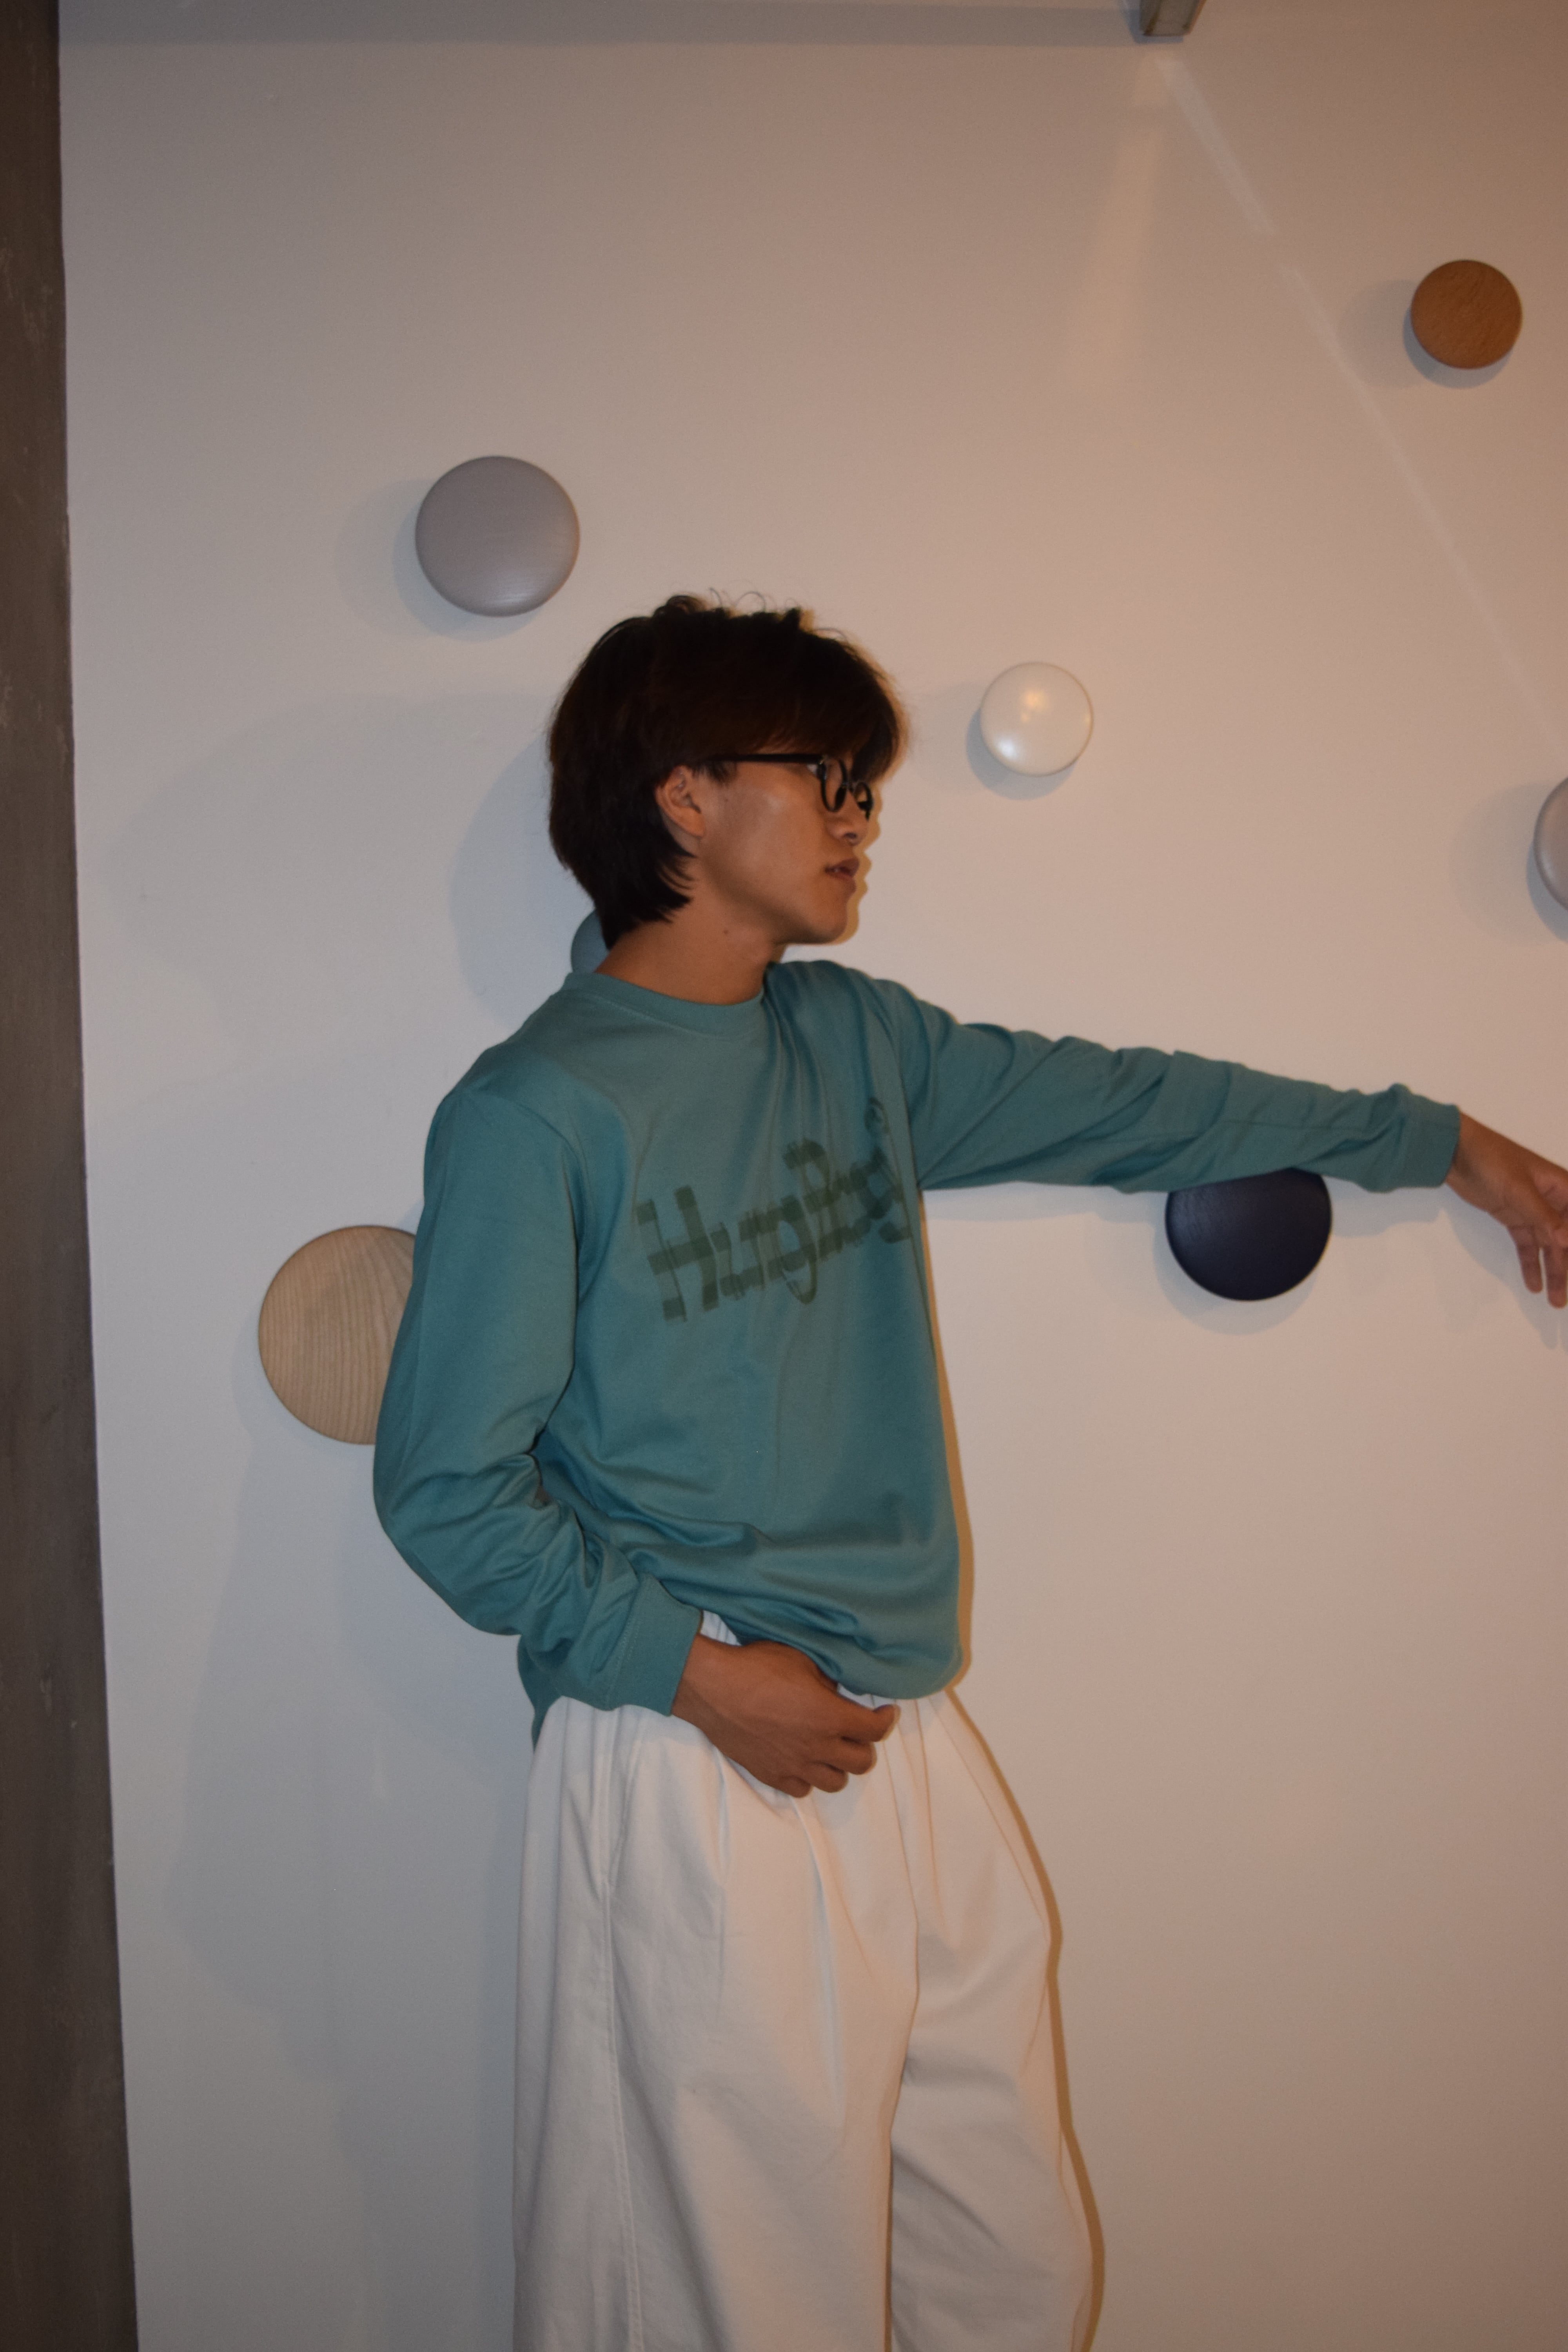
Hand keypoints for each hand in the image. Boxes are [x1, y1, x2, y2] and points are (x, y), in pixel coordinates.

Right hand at [671, 1635, 897, 1797]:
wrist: (712, 1689)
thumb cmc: (755, 1668)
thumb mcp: (800, 1661)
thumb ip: (826, 1683)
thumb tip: (836, 1693)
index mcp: (829, 1717)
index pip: (875, 1730)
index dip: (886, 1720)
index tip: (885, 1712)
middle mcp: (817, 1747)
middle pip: (861, 1762)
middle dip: (865, 1745)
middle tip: (856, 1730)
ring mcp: (794, 1766)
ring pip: (835, 1782)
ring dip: (839, 1765)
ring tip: (829, 1747)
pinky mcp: (771, 1775)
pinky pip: (802, 1789)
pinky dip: (808, 1777)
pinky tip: (802, 1758)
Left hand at [1445, 1112, 1567, 1306]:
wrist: (1455, 1153)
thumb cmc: (1492, 1160)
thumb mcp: (1519, 1189)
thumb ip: (1544, 1217)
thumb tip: (1567, 1241)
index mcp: (1563, 1187)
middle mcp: (1553, 1200)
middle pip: (1567, 1239)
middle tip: (1565, 1298)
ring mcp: (1533, 1210)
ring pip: (1550, 1246)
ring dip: (1554, 1271)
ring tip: (1555, 1300)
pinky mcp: (1514, 1218)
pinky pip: (1528, 1245)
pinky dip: (1531, 1264)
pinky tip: (1534, 1285)